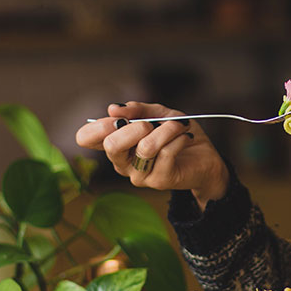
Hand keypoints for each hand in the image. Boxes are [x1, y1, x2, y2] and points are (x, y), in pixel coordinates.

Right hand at [75, 102, 228, 210]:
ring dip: (167, 130)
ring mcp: (139, 175)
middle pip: (111, 145)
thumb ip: (137, 109)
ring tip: (180, 125)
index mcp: (115, 144)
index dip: (99, 125)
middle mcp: (122, 163)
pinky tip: (186, 136)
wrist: (205, 157)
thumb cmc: (178, 134)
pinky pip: (167, 153)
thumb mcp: (159, 114)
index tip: (120, 117)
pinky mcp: (159, 181)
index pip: (86, 138)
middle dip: (135, 127)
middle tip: (151, 123)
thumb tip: (114, 109)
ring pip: (145, 147)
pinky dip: (179, 138)